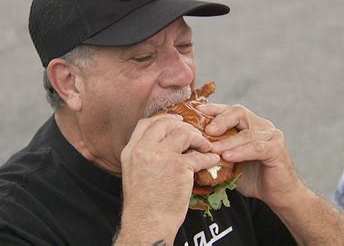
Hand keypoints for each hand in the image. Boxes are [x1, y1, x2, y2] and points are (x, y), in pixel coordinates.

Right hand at [118, 114, 219, 242]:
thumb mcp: (133, 173)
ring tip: (205, 146)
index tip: (174, 122)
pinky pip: (198, 155)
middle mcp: (143, 149)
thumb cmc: (143, 204)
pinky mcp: (178, 166)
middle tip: (194, 132)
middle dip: (183, 126)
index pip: (146, 123)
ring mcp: (161, 156)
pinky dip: (208, 157)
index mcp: (131, 151)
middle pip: (166, 123)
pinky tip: (212, 160)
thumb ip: (144, 156)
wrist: (147, 224)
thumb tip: (162, 146)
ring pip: (184, 133)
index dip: (163, 119)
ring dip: (198, 138)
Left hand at [197, 103, 303, 208]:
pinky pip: (257, 148)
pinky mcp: (277, 149)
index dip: (214, 109)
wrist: (277, 194)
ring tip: (213, 149)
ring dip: (227, 141)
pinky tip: (228, 157)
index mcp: (249, 124)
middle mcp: (261, 125)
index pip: (230, 111)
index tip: (198, 111)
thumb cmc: (252, 177)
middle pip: (239, 113)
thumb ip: (217, 152)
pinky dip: (241, 152)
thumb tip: (192, 149)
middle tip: (207, 130)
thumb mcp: (230, 161)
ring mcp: (271, 135)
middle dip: (220, 120)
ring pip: (246, 133)